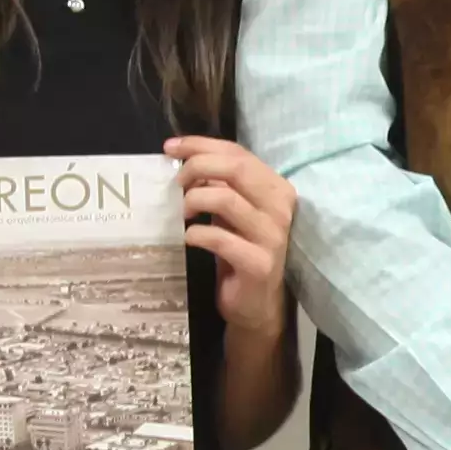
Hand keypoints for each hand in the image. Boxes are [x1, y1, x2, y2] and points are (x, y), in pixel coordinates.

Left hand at [170, 135, 297, 340]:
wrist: (256, 303)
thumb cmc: (240, 251)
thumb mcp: (231, 213)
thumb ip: (219, 186)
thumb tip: (184, 160)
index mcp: (276, 188)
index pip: (238, 153)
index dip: (200, 145)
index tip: (169, 148)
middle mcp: (280, 207)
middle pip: (235, 168)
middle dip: (197, 167)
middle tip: (174, 182)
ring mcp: (272, 236)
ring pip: (226, 199)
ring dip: (193, 201)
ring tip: (180, 213)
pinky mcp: (259, 264)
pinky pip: (220, 239)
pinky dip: (196, 234)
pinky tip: (187, 238)